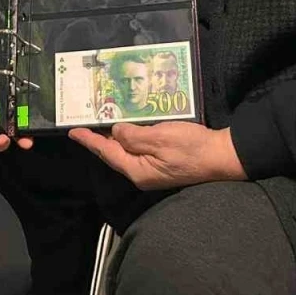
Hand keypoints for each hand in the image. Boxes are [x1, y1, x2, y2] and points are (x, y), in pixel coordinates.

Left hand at [69, 122, 245, 189]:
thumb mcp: (161, 138)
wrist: (222, 156)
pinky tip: (127, 126)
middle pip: (114, 154)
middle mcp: (142, 173)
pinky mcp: (162, 162)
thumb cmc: (192, 147)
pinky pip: (139, 149)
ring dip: (113, 137)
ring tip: (101, 121)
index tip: (73, 131)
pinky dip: (129, 137)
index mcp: (138, 170)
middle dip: (98, 139)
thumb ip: (134, 136)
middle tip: (84, 122)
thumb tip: (115, 132)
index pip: (107, 153)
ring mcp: (152, 169)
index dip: (90, 141)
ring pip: (126, 151)